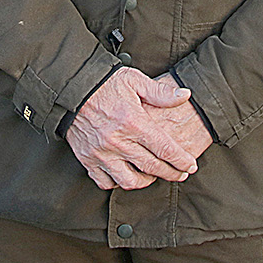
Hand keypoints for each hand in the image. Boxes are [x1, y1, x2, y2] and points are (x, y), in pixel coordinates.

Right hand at [64, 67, 203, 189]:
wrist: (72, 87)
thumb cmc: (105, 82)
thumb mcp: (135, 80)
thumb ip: (161, 92)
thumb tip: (186, 95)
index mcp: (133, 122)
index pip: (165, 149)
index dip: (181, 161)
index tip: (190, 166)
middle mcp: (118, 141)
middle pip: (152, 168)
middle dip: (171, 173)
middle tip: (180, 174)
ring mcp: (102, 153)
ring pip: (129, 181)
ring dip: (145, 181)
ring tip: (153, 176)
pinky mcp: (87, 159)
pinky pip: (105, 181)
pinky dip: (117, 182)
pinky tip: (125, 174)